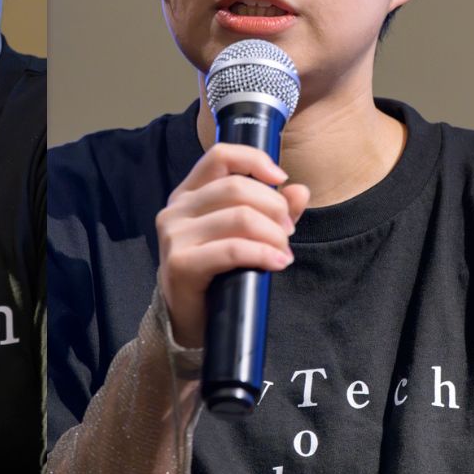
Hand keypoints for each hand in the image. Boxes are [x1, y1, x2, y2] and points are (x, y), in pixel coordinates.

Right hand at [156, 143, 309, 347]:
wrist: (188, 317)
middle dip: (274, 208)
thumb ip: (273, 210)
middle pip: (236, 187)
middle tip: (288, 232)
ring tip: (283, 252)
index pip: (220, 156)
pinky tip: (277, 263)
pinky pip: (232, 249)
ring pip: (239, 217)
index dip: (254, 160)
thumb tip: (299, 190)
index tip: (281, 179)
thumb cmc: (216, 271)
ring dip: (273, 235)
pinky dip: (262, 254)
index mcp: (189, 193)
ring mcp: (174, 235)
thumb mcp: (245, 234)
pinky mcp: (180, 263)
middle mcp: (176, 209)